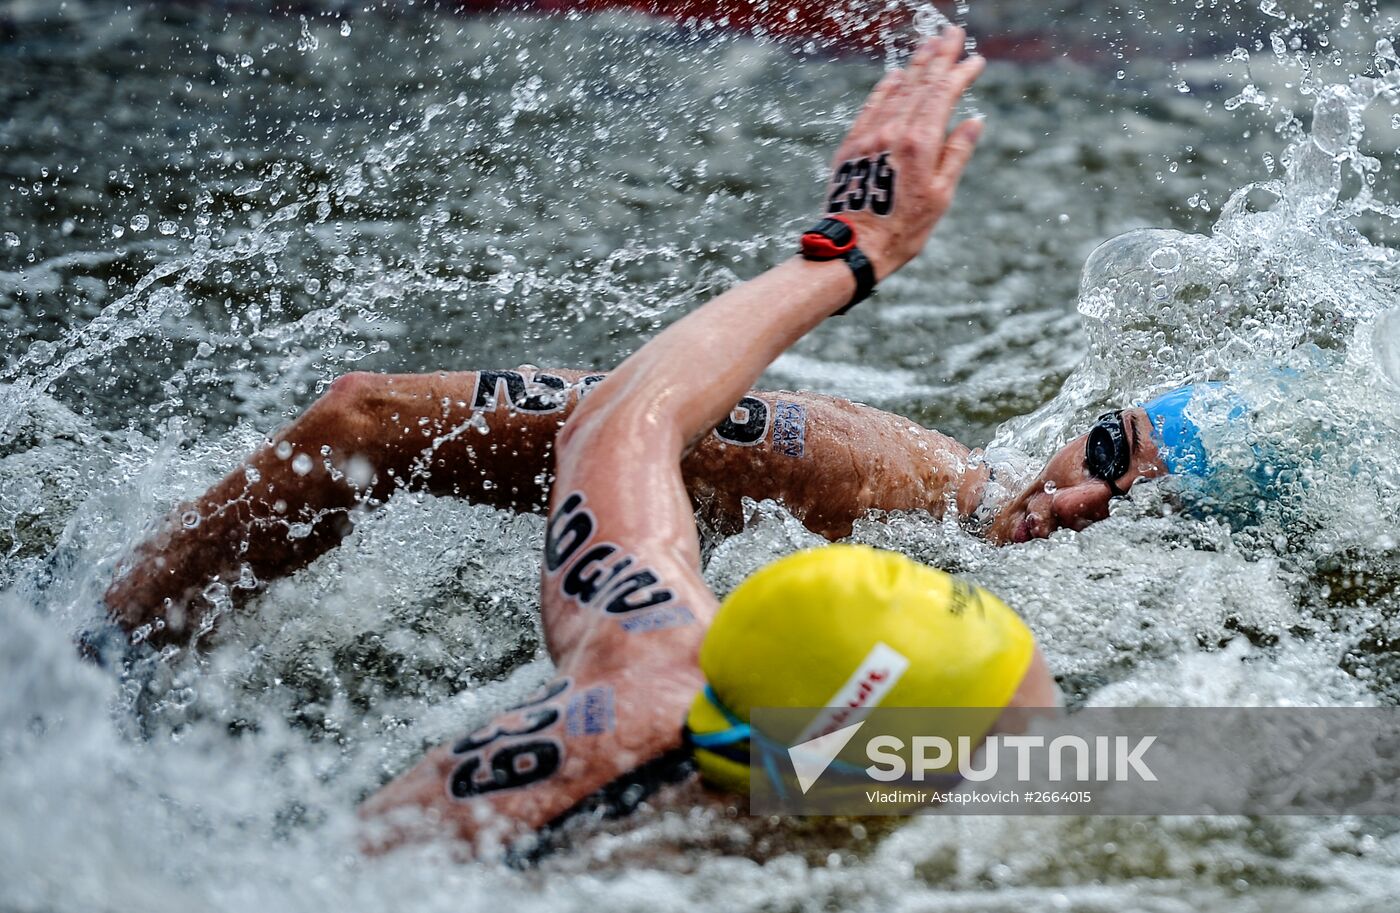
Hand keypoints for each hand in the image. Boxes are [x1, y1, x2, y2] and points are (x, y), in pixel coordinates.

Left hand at [822, 27, 984, 279]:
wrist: (854, 247)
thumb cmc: (903, 229)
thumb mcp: (941, 195)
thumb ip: (956, 153)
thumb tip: (974, 120)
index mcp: (920, 143)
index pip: (944, 95)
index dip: (960, 73)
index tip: (975, 60)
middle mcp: (893, 132)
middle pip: (920, 84)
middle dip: (938, 56)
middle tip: (952, 34)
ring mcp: (869, 137)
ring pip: (896, 92)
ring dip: (914, 66)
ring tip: (928, 46)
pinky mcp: (851, 147)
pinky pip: (870, 108)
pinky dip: (885, 90)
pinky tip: (895, 77)